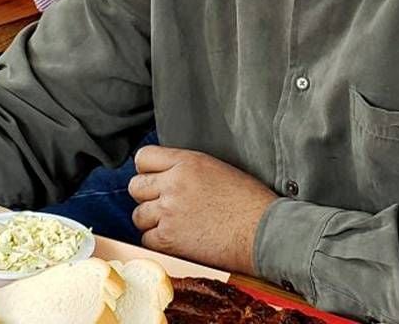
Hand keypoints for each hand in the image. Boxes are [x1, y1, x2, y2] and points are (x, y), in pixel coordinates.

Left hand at [129, 146, 277, 274]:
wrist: (262, 232)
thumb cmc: (249, 202)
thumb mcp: (218, 168)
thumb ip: (187, 168)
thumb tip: (167, 175)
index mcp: (188, 162)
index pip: (144, 157)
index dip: (147, 170)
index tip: (155, 179)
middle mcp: (174, 184)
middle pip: (135, 187)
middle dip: (147, 196)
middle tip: (164, 204)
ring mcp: (169, 212)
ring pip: (138, 215)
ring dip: (152, 221)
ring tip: (174, 224)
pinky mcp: (169, 240)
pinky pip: (146, 239)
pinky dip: (158, 241)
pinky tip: (178, 239)